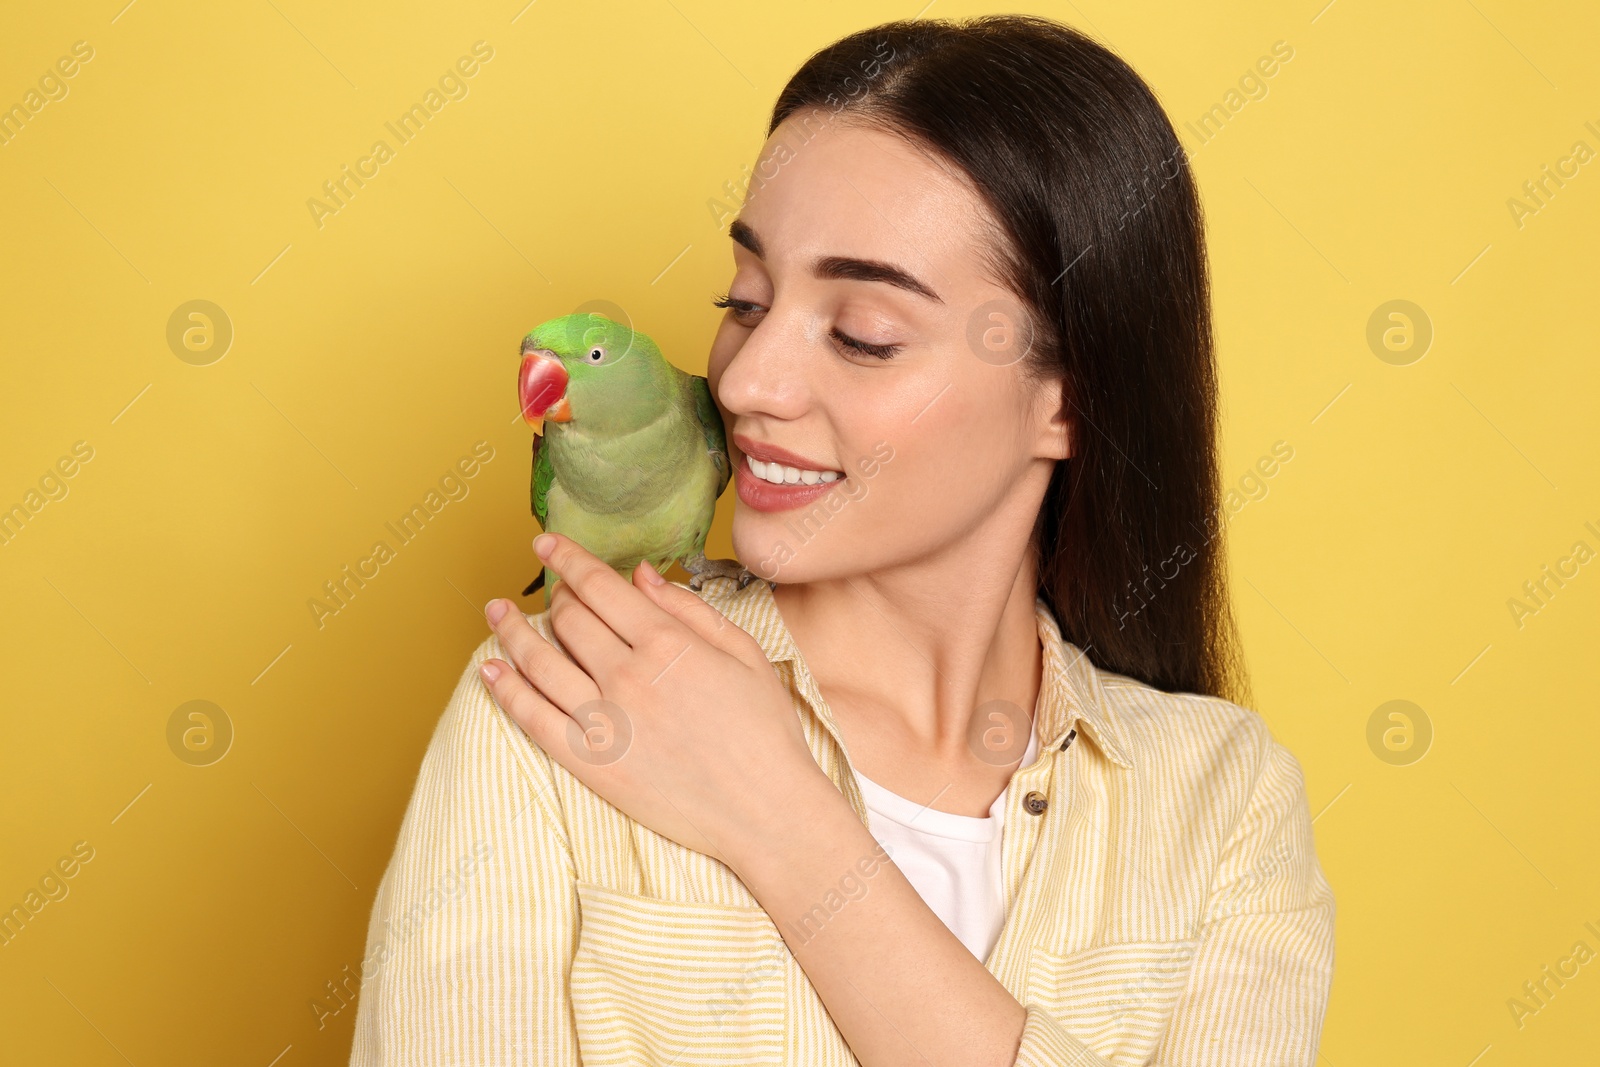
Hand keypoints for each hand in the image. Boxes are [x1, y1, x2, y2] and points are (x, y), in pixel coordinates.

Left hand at [478, 533, 831, 871]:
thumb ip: (688, 608)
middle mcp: (628, 676)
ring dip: (511, 631)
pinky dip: (505, 690)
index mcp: (668, 643)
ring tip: (496, 613)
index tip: (547, 543)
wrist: (765, 810)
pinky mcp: (590, 763)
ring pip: (539, 662)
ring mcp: (604, 721)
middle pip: (569, 619)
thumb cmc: (764, 730)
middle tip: (550, 589)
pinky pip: (532, 718)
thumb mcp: (743, 653)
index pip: (600, 587)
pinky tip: (489, 670)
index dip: (567, 559)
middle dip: (554, 595)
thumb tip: (640, 575)